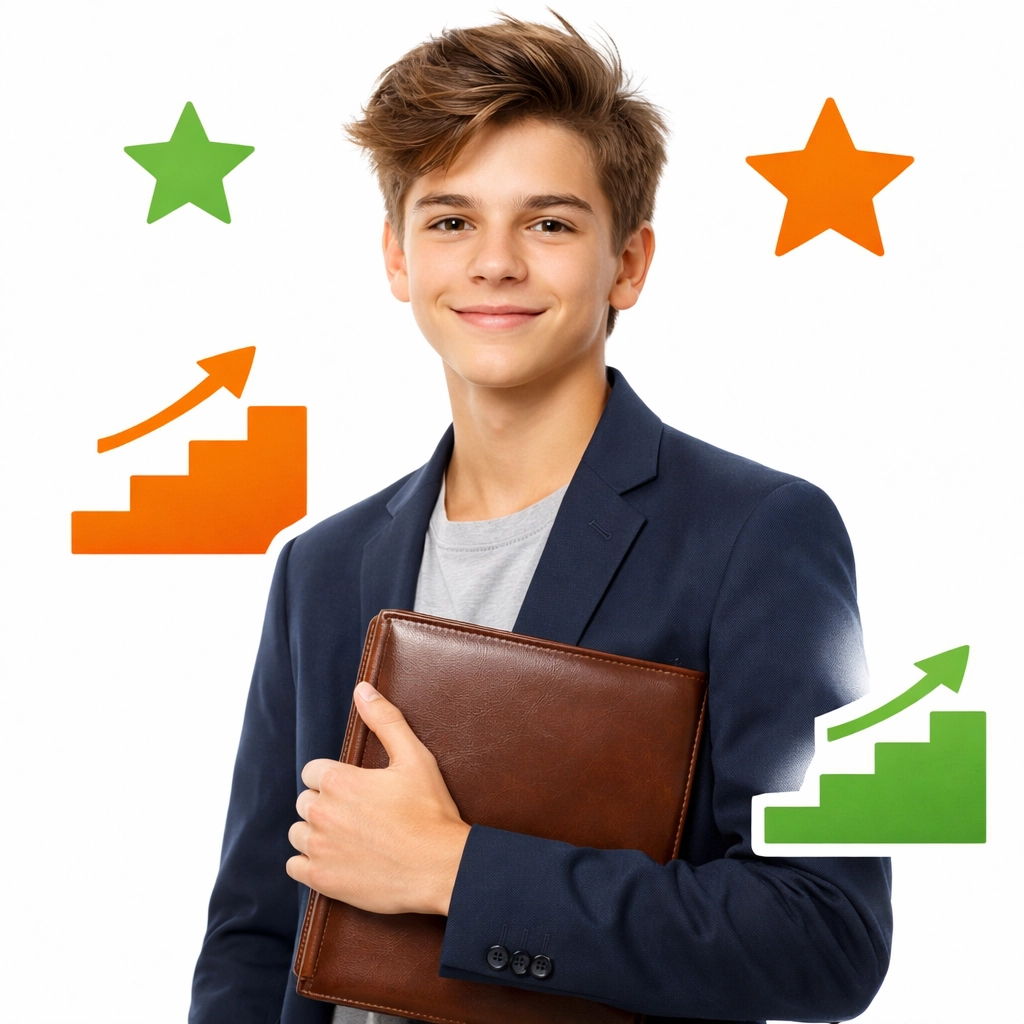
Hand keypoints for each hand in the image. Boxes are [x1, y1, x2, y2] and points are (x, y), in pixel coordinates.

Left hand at [286, 680, 471, 915]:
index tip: (356, 788)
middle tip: (358, 813)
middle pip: (304, 801)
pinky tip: (335, 859)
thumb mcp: (414, 757)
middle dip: (325, 804)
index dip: (334, 778)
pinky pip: (294, 867)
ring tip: (347, 836)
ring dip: (315, 832)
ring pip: (297, 833)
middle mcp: (321, 813)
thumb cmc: (430, 812)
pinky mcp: (322, 880)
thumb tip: (362, 689)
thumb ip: (385, 720)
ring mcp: (319, 849)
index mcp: (338, 781)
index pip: (312, 771)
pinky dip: (309, 863)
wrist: (442, 868)